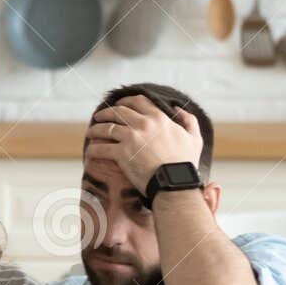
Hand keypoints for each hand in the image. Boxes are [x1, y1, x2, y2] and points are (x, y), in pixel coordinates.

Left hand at [84, 96, 204, 195]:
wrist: (175, 183)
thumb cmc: (185, 164)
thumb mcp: (194, 138)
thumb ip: (188, 120)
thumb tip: (177, 108)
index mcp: (159, 118)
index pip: (138, 101)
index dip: (125, 101)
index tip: (119, 105)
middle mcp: (143, 124)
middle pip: (119, 111)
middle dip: (106, 112)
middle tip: (99, 116)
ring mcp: (131, 137)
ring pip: (107, 127)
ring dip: (96, 128)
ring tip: (91, 131)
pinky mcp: (122, 153)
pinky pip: (102, 147)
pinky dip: (94, 148)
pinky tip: (90, 151)